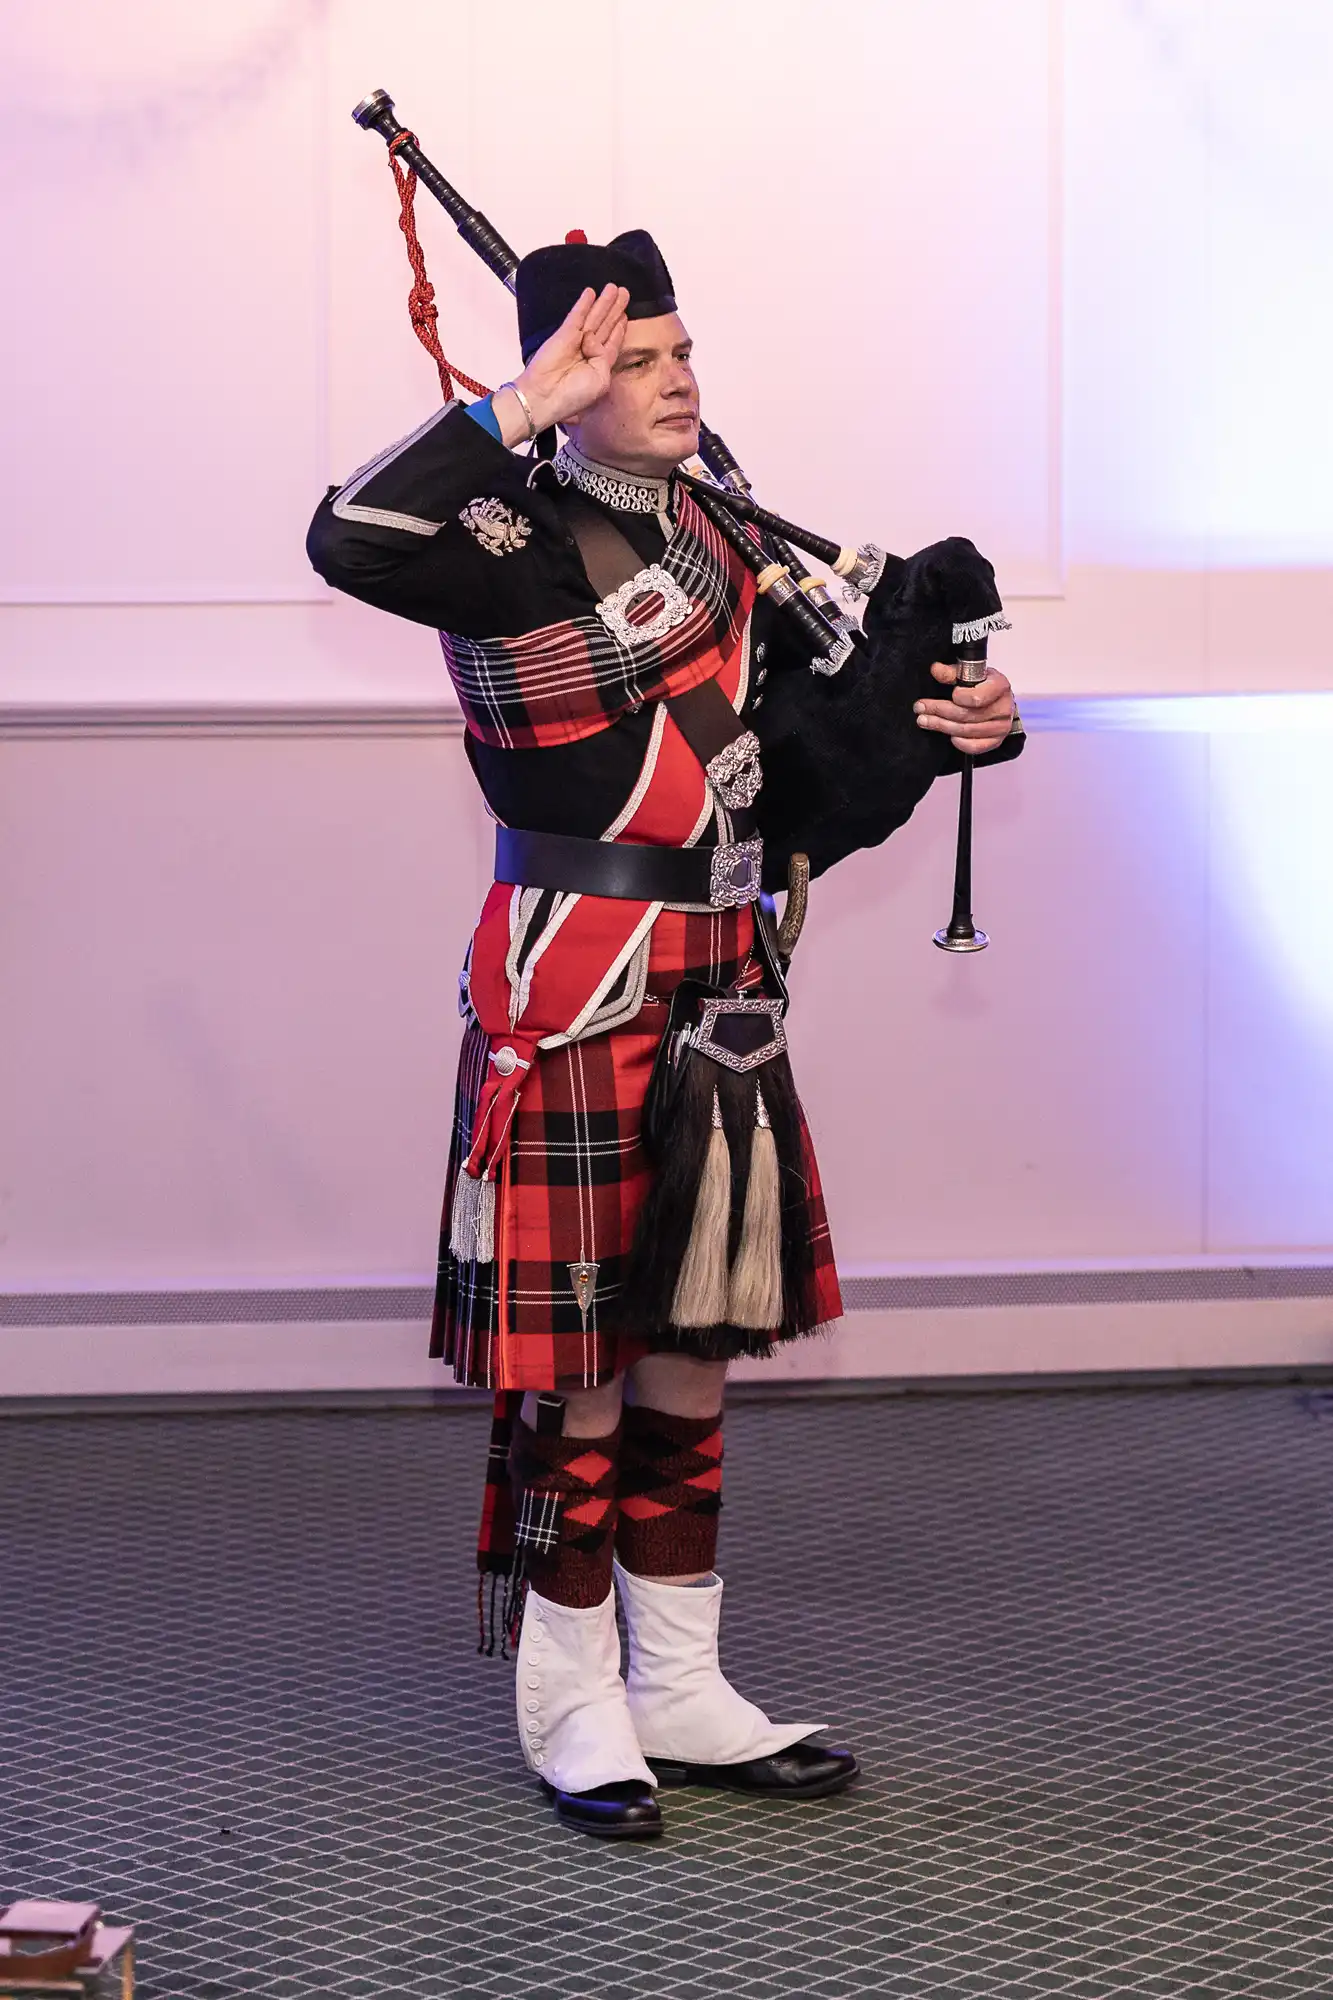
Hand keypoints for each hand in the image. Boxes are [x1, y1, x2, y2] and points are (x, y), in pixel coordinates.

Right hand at [493, 284, 629, 442]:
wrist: (545, 396)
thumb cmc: (573, 396)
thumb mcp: (601, 380)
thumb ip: (605, 356)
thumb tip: (593, 338)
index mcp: (598, 366)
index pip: (612, 342)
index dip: (619, 328)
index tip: (625, 315)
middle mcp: (588, 352)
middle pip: (605, 325)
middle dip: (615, 309)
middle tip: (624, 292)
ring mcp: (575, 341)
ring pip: (594, 317)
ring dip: (604, 302)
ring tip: (614, 287)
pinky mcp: (563, 334)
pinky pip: (576, 315)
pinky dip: (583, 304)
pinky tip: (590, 292)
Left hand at [914, 663, 1014, 754]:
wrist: (998, 701)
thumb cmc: (984, 685)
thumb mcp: (970, 673)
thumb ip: (953, 672)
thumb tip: (936, 669)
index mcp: (999, 686)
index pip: (976, 697)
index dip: (959, 697)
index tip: (950, 693)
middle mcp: (1003, 707)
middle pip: (966, 715)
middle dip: (939, 711)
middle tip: (921, 707)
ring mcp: (1001, 727)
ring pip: (966, 731)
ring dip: (941, 726)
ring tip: (924, 720)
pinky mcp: (996, 741)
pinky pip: (974, 747)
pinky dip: (959, 742)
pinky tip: (948, 735)